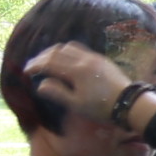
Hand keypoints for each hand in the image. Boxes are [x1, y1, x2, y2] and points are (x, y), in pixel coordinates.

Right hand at [26, 42, 150, 129]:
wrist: (129, 103)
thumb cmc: (101, 108)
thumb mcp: (76, 105)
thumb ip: (58, 93)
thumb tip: (41, 84)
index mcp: (76, 71)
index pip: (50, 63)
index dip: (36, 65)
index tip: (26, 71)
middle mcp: (84, 59)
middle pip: (57, 51)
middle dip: (42, 56)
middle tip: (33, 64)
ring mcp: (94, 57)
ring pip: (69, 47)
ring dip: (55, 51)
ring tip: (47, 60)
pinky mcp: (102, 59)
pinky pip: (80, 49)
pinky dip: (68, 51)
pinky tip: (66, 60)